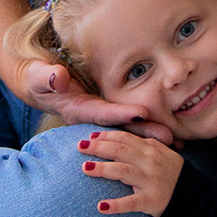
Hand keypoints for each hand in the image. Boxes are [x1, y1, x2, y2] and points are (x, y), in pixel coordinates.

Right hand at [14, 60, 174, 144]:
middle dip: (145, 131)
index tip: (141, 112)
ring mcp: (101, 117)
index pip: (101, 113)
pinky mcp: (107, 114)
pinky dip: (147, 127)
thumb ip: (47, 76)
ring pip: (128, 128)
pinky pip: (129, 123)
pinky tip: (168, 135)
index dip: (120, 114)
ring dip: (151, 134)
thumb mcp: (39, 75)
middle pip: (121, 128)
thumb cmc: (40, 77)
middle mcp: (92, 117)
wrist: (42, 84)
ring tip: (177, 140)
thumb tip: (58, 78)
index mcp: (77, 110)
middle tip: (169, 137)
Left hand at [78, 129, 183, 216]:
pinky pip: (131, 203)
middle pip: (120, 151)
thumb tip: (126, 137)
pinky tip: (101, 207)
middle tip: (80, 147)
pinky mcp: (151, 201)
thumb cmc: (175, 175)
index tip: (90, 136)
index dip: (107, 136)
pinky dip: (116, 205)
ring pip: (123, 171)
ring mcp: (150, 181)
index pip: (125, 138)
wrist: (195, 199)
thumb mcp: (164, 154)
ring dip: (103, 169)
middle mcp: (149, 162)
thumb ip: (148, 144)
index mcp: (151, 150)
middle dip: (98, 147)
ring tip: (85, 168)